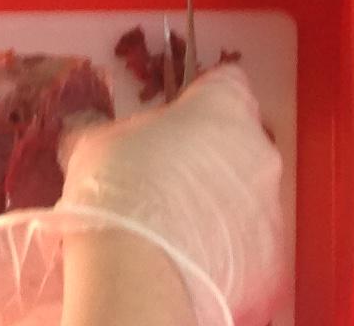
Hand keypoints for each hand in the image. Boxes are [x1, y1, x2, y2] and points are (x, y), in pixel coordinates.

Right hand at [0, 67, 287, 325]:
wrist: (138, 270)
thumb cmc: (119, 185)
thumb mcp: (96, 142)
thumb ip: (106, 132)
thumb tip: (84, 131)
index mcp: (224, 105)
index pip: (226, 84)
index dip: (200, 101)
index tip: (176, 121)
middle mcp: (259, 148)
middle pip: (240, 142)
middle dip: (210, 156)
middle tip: (168, 179)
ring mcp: (269, 204)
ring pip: (246, 194)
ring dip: (218, 203)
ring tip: (176, 227)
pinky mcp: (268, 255)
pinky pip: (248, 243)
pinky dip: (225, 247)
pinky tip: (189, 257)